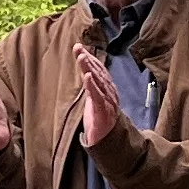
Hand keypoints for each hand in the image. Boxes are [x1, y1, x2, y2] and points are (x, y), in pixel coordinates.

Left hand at [70, 22, 122, 149]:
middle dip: (88, 59)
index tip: (79, 48)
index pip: (99, 70)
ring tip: (82, 57)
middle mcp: (110, 92)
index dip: (90, 58)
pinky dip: (93, 85)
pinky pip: (98, 96)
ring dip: (90, 68)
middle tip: (78, 48)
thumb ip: (91, 86)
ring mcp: (108, 102)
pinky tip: (88, 76)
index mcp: (108, 89)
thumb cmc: (100, 119)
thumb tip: (86, 71)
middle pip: (99, 72)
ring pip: (99, 81)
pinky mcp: (104, 112)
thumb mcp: (94, 99)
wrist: (107, 140)